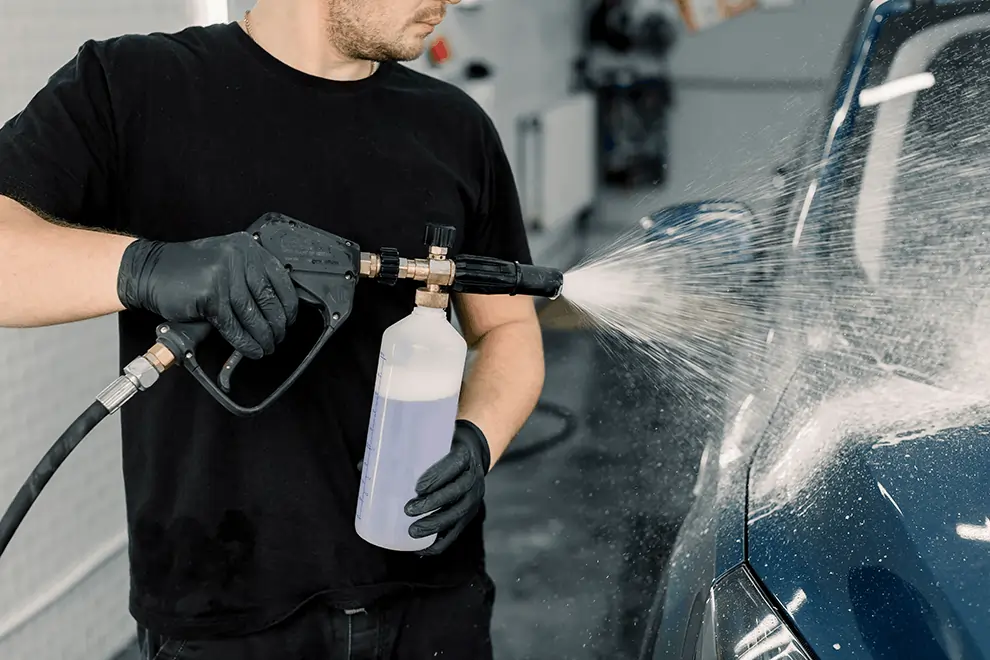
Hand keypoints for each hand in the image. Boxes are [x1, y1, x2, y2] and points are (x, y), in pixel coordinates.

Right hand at [117, 232, 298, 358]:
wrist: (151, 271)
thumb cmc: (188, 270)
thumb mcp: (225, 262)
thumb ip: (250, 276)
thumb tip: (277, 307)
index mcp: (247, 248)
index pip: (280, 280)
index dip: (288, 305)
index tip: (289, 320)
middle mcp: (238, 258)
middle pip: (268, 300)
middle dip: (277, 325)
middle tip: (278, 338)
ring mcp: (224, 275)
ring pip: (252, 315)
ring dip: (262, 337)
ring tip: (266, 347)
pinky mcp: (211, 295)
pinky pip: (234, 326)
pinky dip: (244, 342)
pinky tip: (250, 349)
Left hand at [405, 420, 490, 555]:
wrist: (472, 453)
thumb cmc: (442, 448)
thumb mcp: (430, 443)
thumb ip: (401, 452)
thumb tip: (362, 466)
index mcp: (464, 455)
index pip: (455, 464)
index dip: (438, 475)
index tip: (417, 486)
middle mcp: (473, 477)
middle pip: (456, 491)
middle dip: (433, 503)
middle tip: (408, 510)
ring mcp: (474, 497)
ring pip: (458, 513)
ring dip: (436, 524)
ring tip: (412, 532)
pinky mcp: (470, 513)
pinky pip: (457, 531)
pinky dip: (441, 542)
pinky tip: (424, 549)